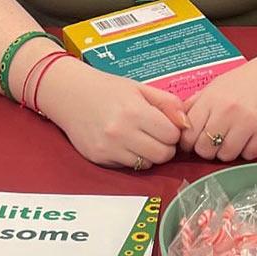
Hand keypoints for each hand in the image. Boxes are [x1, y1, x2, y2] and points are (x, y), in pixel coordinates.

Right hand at [38, 58, 188, 168]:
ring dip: (148, 154)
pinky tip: (123, 143)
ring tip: (138, 138)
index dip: (172, 131)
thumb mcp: (140, 88)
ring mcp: (109, 148)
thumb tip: (186, 124)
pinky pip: (127, 167)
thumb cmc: (107, 89)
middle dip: (164, 146)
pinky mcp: (99, 158)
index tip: (165, 125)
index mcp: (135, 112)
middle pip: (162, 155)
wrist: (70, 94)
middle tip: (155, 134)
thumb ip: (168, 103)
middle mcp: (121, 132)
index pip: (172, 136)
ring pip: (146, 164)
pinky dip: (131, 158)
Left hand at [180, 57, 256, 162]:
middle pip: (204, 149)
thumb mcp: (217, 85)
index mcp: (212, 98)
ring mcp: (248, 123)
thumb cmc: (248, 80)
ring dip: (228, 151)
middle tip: (216, 141)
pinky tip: (251, 137)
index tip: (196, 140)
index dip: (189, 141)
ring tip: (235, 137)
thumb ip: (197, 104)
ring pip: (225, 156)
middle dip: (208, 149)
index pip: (188, 134)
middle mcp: (227, 111)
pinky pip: (248, 156)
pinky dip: (248, 151)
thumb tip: (179, 123)